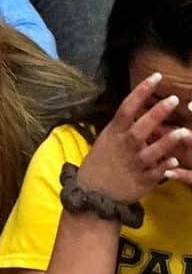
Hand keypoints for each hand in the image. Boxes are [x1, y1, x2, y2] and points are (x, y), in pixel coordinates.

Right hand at [78, 74, 189, 201]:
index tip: (157, 77)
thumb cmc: (99, 165)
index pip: (127, 108)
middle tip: (173, 99)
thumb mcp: (105, 142)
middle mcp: (124, 147)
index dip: (141, 91)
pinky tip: (175, 160)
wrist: (91, 196)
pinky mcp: (140, 181)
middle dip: (157, 114)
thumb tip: (137, 109)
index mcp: (114, 134)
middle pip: (141, 128)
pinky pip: (155, 173)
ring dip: (167, 142)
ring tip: (182, 132)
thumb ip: (122, 128)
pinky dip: (165, 166)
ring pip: (152, 152)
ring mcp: (132, 164)